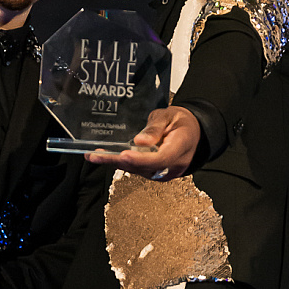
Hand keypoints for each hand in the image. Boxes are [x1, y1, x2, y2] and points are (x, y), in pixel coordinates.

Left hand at [85, 106, 200, 180]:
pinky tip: (106, 158)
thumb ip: (155, 128)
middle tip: (98, 156)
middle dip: (119, 162)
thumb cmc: (181, 122)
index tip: (124, 155)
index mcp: (181, 148)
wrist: (192, 132)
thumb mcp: (169, 116)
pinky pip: (138, 169)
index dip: (141, 159)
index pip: (160, 159)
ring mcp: (164, 172)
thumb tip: (140, 141)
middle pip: (144, 167)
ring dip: (116, 163)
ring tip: (95, 156)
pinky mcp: (156, 172)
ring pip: (138, 170)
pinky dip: (122, 163)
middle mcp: (172, 165)